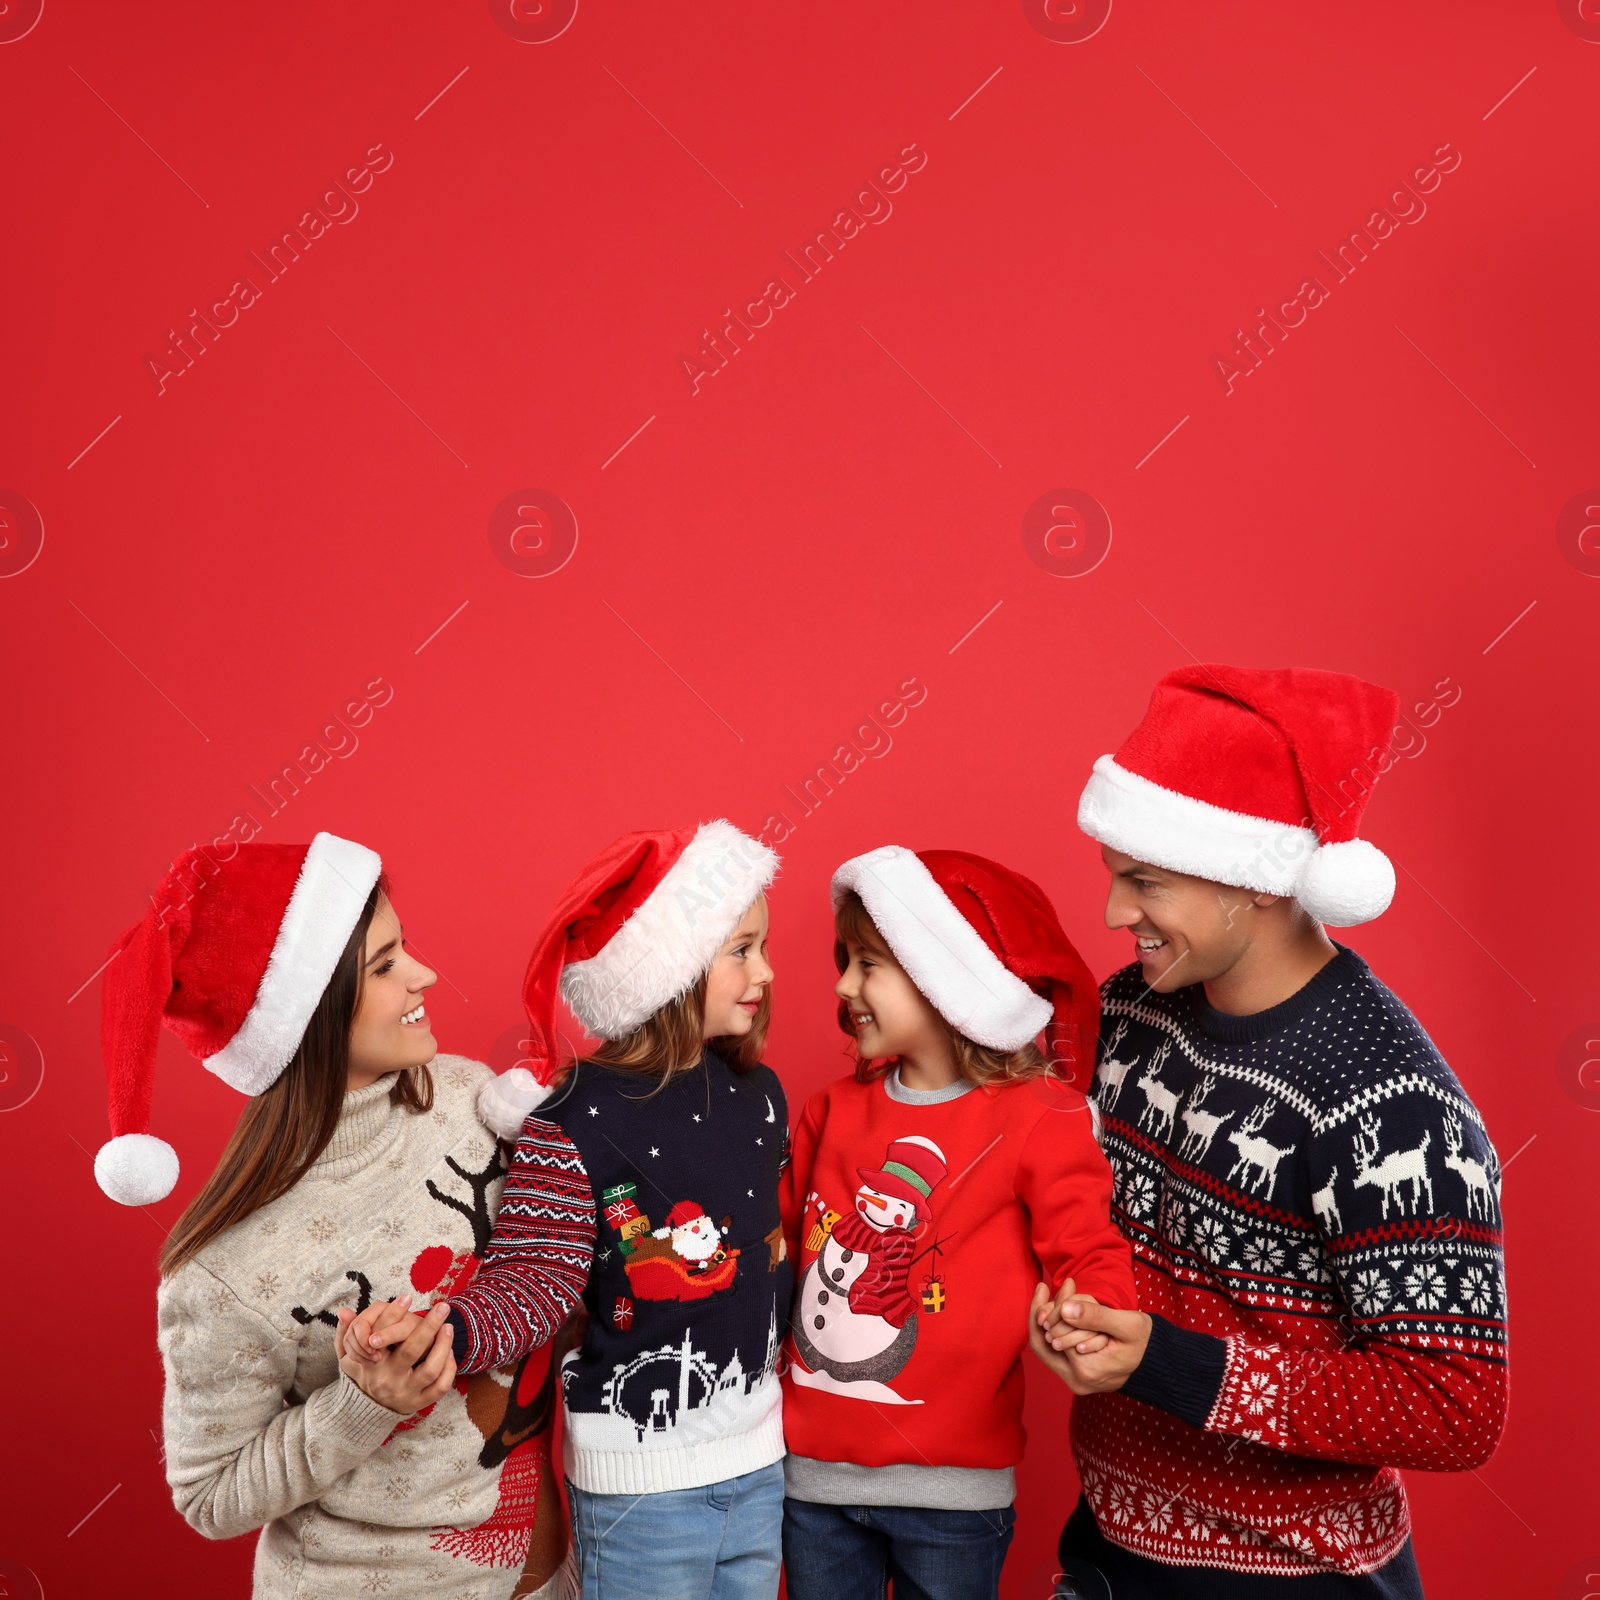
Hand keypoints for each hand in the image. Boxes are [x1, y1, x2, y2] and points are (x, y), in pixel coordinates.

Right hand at [337, 1299, 455, 1414]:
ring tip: (448, 1327)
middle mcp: (388, 1379)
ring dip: (443, 1346)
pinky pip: (440, 1387)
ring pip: (430, 1369)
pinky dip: (449, 1369)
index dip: (393, 1314)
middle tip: (442, 1307)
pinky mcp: (420, 1403)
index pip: (381, 1336)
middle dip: (429, 1326)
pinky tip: (450, 1353)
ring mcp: (405, 1393)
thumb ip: (346, 1334)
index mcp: (371, 1364)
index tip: (407, 1297)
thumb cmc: (364, 1374)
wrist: (366, 1413)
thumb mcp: (349, 1357)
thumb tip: (343, 1312)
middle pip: (411, 1350)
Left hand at [1027, 1280, 1150, 1395]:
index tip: (1050, 1284)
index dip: (1050, 1307)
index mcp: (1086, 1370)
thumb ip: (1095, 1316)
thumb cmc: (1147, 1342)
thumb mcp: (1126, 1324)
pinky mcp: (1078, 1376)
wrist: (1160, 1364)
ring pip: (1047, 1347)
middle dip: (1043, 1312)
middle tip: (1045, 1287)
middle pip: (1042, 1343)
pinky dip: (1058, 1329)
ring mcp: (1077, 1381)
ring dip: (1050, 1320)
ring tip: (1058, 1296)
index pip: (1053, 1333)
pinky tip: (1064, 1310)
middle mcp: (1077, 1381)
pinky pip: (1058, 1351)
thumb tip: (1065, 1309)